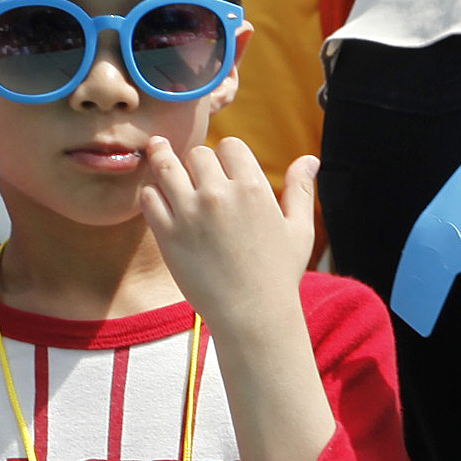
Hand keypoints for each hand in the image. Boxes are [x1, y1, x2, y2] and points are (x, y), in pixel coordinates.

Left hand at [139, 138, 317, 342]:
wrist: (252, 315)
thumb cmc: (278, 274)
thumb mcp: (299, 230)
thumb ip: (300, 190)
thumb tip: (310, 159)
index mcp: (253, 188)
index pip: (229, 145)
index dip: (225, 153)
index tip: (222, 166)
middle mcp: (220, 195)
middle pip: (197, 154)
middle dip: (197, 162)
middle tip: (194, 174)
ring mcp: (190, 214)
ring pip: (166, 166)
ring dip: (163, 160)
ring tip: (158, 152)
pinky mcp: (168, 234)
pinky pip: (149, 197)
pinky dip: (152, 193)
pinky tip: (158, 198)